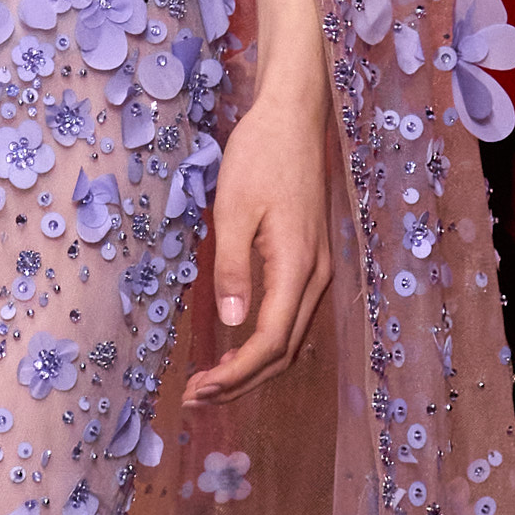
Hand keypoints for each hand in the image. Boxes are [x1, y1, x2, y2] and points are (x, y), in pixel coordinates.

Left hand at [185, 79, 333, 404]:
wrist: (293, 117)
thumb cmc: (260, 156)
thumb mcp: (234, 210)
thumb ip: (233, 269)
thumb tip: (233, 324)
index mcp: (298, 267)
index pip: (270, 342)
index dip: (236, 375)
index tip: (200, 389)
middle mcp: (316, 276)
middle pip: (285, 352)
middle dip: (242, 382)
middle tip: (197, 397)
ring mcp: (318, 269)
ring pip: (291, 339)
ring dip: (253, 367)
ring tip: (211, 382)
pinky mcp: (311, 261)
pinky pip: (292, 318)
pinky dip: (265, 343)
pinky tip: (237, 348)